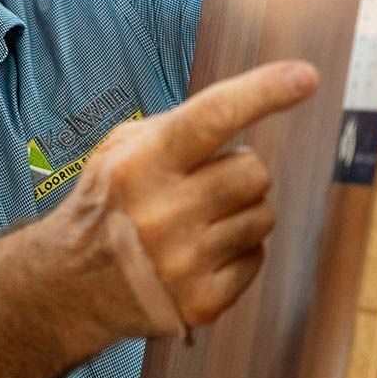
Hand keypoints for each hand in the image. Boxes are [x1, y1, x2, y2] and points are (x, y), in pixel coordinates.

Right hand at [65, 61, 319, 337]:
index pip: (211, 118)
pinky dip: (238, 251)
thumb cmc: (106, 204)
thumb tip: (252, 105)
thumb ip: (178, 129)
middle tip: (205, 182)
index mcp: (140, 165)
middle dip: (239, 171)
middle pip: (254, 172)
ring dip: (241, 212)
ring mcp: (184, 262)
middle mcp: (162, 213)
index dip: (262, 93)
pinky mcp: (203, 301)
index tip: (304, 76)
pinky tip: (201, 252)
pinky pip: (257, 257)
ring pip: (263, 215)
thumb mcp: (119, 150)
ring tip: (198, 220)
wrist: (72, 285)